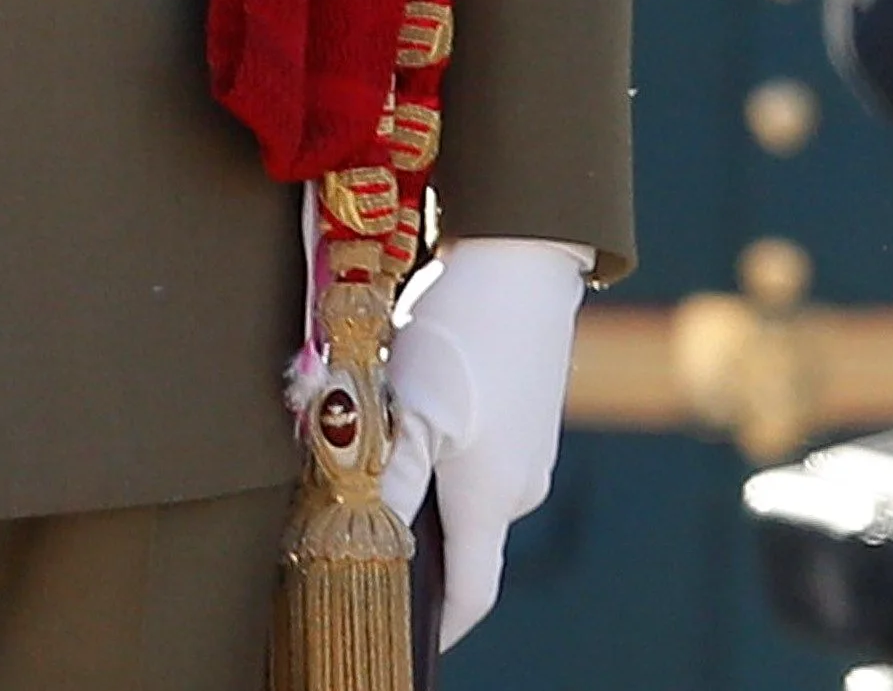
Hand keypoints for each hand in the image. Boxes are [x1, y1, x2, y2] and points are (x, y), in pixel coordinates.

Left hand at [377, 237, 586, 646]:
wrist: (524, 255)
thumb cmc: (466, 333)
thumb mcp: (411, 410)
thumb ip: (390, 484)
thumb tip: (368, 544)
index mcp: (492, 499)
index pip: (472, 594)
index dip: (441, 626)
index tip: (407, 637)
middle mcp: (519, 485)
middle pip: (464, 541)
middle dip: (416, 536)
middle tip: (362, 512)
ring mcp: (530, 449)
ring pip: (469, 489)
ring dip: (428, 480)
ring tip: (386, 438)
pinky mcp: (529, 414)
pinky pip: (482, 452)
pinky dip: (447, 446)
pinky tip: (420, 401)